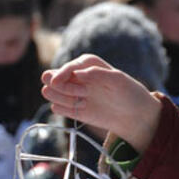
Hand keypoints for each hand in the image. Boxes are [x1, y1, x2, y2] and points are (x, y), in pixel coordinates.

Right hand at [41, 54, 161, 152]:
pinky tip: (83, 110)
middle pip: (47, 78)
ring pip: (48, 93)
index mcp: (84, 63)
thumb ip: (97, 73)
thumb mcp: (118, 80)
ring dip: (64, 100)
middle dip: (61, 88)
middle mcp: (73, 75)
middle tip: (82, 94)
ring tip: (84, 103)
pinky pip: (55, 108)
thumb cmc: (127, 93)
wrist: (131, 114)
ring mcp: (69, 91)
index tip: (74, 88)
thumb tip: (77, 73)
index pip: (62, 68)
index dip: (63, 77)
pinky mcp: (68, 106)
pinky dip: (67, 110)